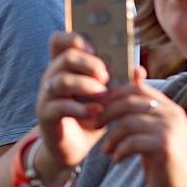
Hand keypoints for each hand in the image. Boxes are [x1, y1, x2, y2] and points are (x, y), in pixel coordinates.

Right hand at [37, 31, 111, 169]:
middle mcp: (52, 76)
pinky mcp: (46, 114)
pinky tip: (94, 113)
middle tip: (106, 77)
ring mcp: (46, 95)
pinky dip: (79, 109)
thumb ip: (121, 82)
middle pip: (65, 57)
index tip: (96, 50)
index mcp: (64, 66)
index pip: (59, 40)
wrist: (73, 147)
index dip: (75, 39)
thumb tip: (140, 70)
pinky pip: (59, 106)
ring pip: (61, 81)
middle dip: (89, 64)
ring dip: (86, 86)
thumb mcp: (107, 97)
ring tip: (103, 96)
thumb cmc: (90, 115)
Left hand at [98, 75, 186, 186]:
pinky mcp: (165, 147)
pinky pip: (131, 142)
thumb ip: (142, 109)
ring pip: (127, 122)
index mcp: (171, 108)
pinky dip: (119, 151)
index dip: (114, 94)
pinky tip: (115, 160)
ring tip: (105, 149)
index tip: (99, 107)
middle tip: (95, 125)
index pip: (137, 87)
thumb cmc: (162, 162)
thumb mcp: (152, 131)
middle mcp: (173, 115)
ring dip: (111, 137)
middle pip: (129, 102)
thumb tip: (134, 72)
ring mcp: (171, 130)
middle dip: (106, 112)